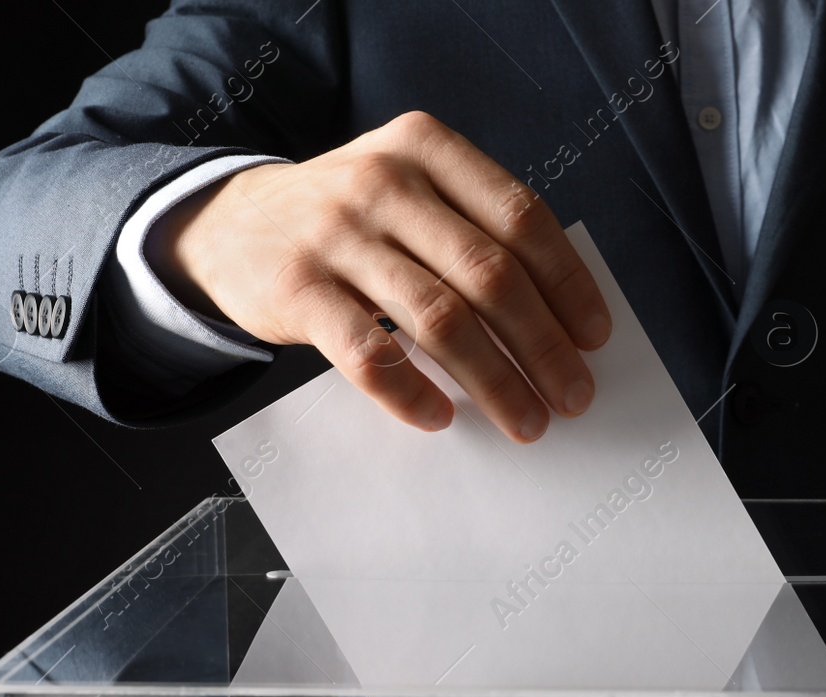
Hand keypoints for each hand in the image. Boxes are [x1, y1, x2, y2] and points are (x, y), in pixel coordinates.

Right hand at [151, 111, 611, 441]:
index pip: (520, 217)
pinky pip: (369, 354)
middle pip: (489, 273)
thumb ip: (473, 231)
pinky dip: (411, 394)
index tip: (595, 338)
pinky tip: (440, 416)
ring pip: (439, 320)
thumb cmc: (352, 221)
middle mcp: (384, 181)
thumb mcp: (410, 192)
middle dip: (543, 345)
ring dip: (495, 380)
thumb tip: (560, 322)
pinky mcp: (297, 289)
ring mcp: (336, 234)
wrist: (231, 225)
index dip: (567, 283)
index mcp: (427, 148)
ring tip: (526, 420)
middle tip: (573, 395)